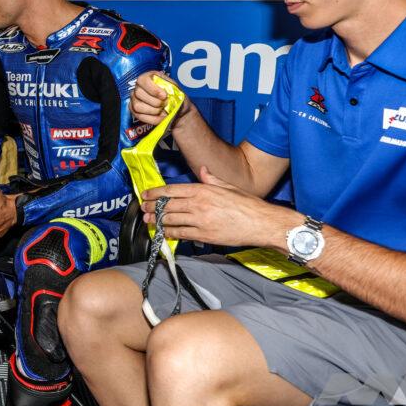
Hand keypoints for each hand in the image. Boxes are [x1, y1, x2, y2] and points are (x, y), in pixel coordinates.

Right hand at [130, 71, 190, 126]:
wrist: (177, 110)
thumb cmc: (175, 97)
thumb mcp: (176, 89)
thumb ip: (170, 88)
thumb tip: (164, 92)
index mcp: (148, 77)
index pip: (143, 80)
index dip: (153, 89)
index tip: (164, 96)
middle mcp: (138, 87)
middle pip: (138, 93)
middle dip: (155, 102)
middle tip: (165, 104)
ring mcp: (134, 99)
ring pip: (137, 106)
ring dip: (153, 110)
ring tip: (163, 110)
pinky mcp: (134, 110)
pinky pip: (139, 116)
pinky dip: (152, 119)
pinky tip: (160, 116)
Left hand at [141, 166, 297, 247]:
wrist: (261, 223)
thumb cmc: (248, 205)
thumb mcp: (228, 186)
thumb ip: (212, 179)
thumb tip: (203, 170)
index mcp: (203, 190)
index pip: (172, 190)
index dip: (155, 193)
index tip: (146, 194)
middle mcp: (199, 204)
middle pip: (167, 205)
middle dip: (152, 207)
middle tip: (143, 208)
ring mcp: (200, 220)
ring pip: (171, 220)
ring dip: (157, 220)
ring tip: (149, 220)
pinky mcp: (204, 235)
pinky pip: (181, 234)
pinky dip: (170, 233)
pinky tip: (164, 232)